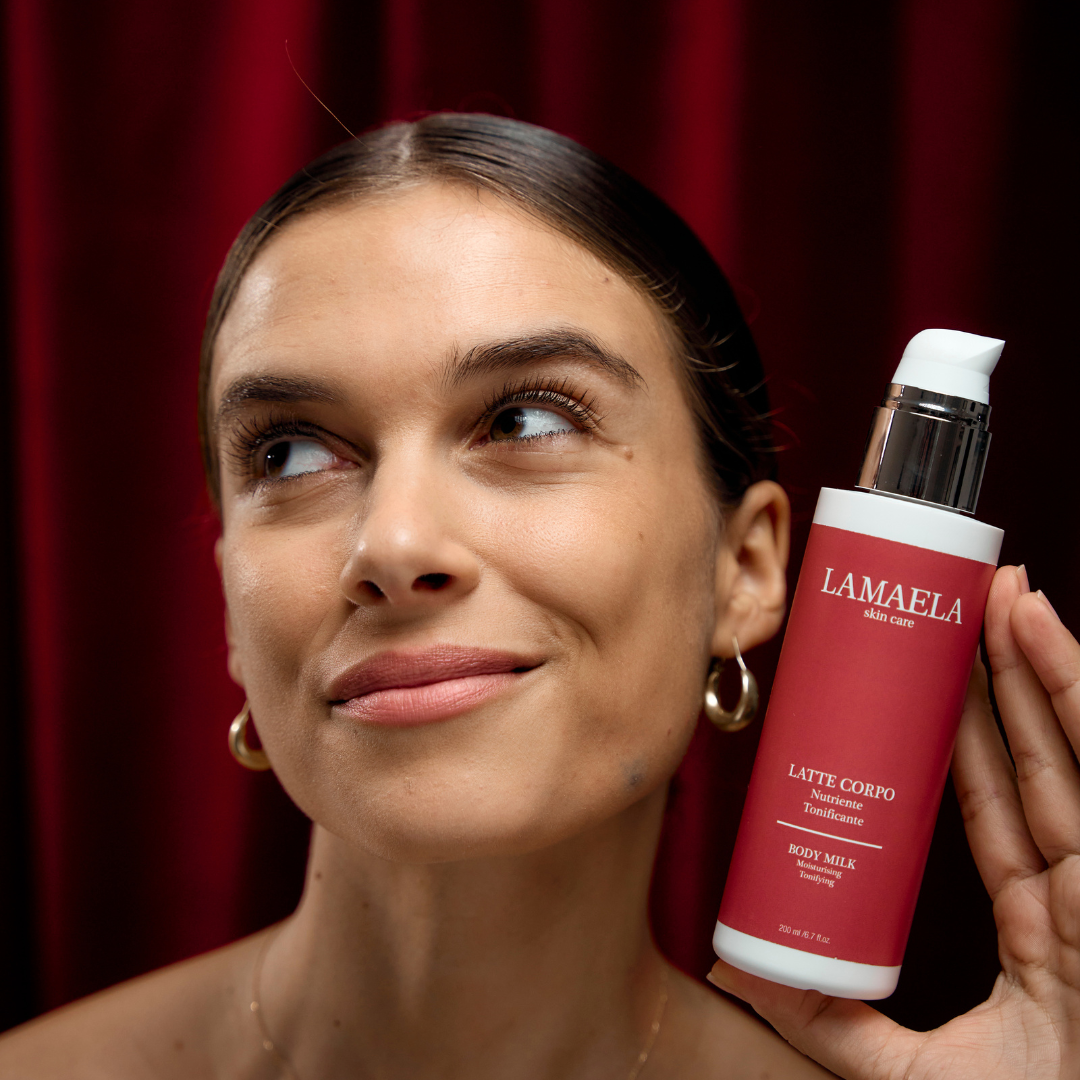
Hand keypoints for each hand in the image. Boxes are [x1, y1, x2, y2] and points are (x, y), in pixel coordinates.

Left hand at [708, 565, 1079, 1078]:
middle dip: (993, 682)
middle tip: (954, 610)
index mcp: (1034, 925)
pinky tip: (1039, 626)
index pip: (991, 808)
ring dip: (1030, 661)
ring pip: (1064, 746)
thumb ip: (827, 1025)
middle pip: (1029, 761)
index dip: (961, 741)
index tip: (917, 683)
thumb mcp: (908, 1072)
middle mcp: (1073, 889)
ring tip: (993, 594)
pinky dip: (1073, 685)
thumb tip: (735, 973)